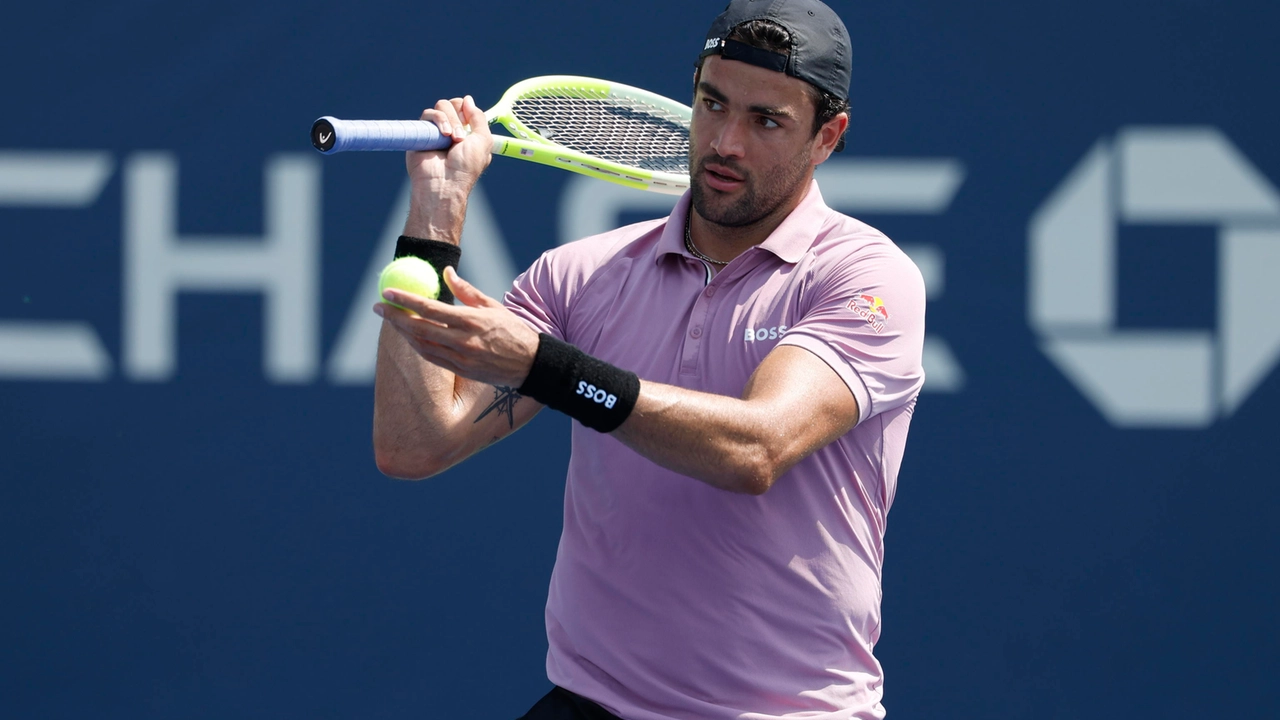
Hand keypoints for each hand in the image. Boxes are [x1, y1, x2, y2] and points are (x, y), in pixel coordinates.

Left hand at [374, 266, 539, 387]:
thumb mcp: (493, 306)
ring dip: (402, 332)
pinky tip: (408, 335)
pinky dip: (416, 345)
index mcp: (472, 320)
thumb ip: (466, 290)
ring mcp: (461, 358)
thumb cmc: (513, 330)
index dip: (405, 300)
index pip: (430, 309)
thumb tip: (446, 271)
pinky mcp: (461, 370)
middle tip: (379, 306)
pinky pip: (432, 357)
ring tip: (390, 318)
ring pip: (422, 344)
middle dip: (394, 317)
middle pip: (419, 328)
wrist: (531, 364)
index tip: (387, 292)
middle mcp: (463, 341)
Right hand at [403, 95, 492, 242]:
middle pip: (453, 104)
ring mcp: (436, 131)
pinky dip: (437, 120)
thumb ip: (478, 118)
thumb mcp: (483, 141)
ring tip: (451, 139)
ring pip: (441, 106)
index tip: (469, 123)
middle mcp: (451, 130)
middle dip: (459, 117)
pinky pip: (427, 114)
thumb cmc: (466, 167)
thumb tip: (468, 99)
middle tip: (460, 138)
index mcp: (467, 132)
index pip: (465, 108)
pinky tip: (442, 135)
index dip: (467, 110)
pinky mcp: (421, 133)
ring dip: (450, 120)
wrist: (445, 183)